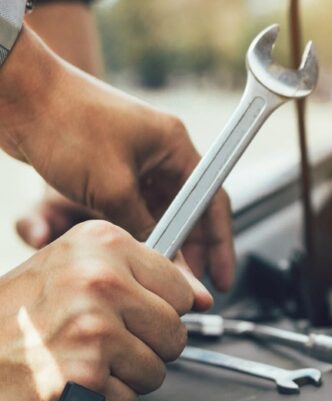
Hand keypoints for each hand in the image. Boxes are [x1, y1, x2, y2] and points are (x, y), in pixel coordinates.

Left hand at [0, 27, 234, 289]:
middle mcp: (161, 152)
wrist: (16, 96)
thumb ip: (143, 228)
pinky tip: (134, 247)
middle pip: (189, 209)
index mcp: (174, 146)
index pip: (212, 200)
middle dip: (191, 248)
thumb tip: (162, 261)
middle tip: (192, 283)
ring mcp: (135, 158)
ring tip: (161, 272)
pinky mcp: (110, 166)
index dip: (220, 242)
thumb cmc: (66, 125)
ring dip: (161, 238)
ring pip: (159, 210)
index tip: (221, 275)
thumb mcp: (112, 189)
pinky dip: (134, 226)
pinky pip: (132, 204)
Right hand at [0, 221, 211, 400]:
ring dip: (126, 375)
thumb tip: (203, 296)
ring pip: (159, 369)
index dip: (159, 309)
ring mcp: (95, 329)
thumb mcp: (75, 268)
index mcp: (102, 243)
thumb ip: (143, 277)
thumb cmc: (15, 316)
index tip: (127, 313)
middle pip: (176, 332)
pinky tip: (72, 381)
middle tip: (99, 342)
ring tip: (82, 359)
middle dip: (145, 346)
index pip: (182, 287)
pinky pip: (132, 400)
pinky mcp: (87, 377)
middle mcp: (101, 281)